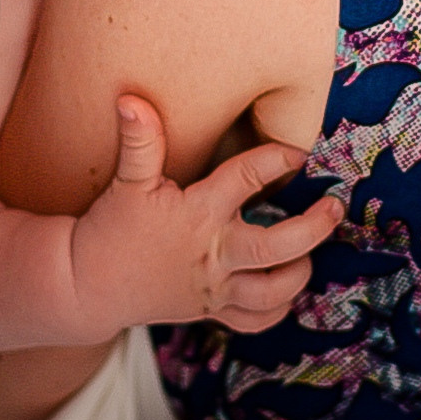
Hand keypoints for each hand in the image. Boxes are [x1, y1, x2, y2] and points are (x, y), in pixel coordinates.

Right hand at [68, 96, 341, 339]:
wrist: (86, 285)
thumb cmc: (109, 230)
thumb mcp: (127, 182)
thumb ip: (139, 141)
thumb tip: (131, 98)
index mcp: (199, 215)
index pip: (248, 179)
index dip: (276, 159)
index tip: (297, 151)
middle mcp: (214, 254)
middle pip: (278, 247)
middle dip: (314, 227)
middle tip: (334, 207)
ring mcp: (214, 288)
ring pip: (273, 291)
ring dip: (300, 272)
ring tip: (312, 251)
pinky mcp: (208, 310)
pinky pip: (254, 322)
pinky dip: (276, 310)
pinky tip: (285, 290)